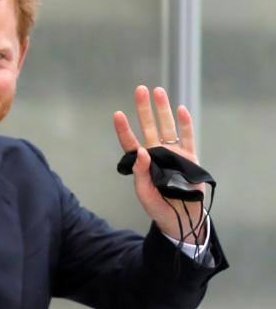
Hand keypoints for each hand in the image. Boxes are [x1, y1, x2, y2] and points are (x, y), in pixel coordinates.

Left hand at [113, 85, 205, 243]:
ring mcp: (173, 154)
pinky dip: (185, 123)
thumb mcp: (144, 193)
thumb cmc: (158, 207)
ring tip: (158, 91)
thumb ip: (140, 173)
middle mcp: (156, 154)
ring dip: (163, 110)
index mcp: (141, 163)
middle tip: (140, 90)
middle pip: (148, 127)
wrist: (181, 218)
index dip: (124, 129)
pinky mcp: (190, 158)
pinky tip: (181, 109)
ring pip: (167, 127)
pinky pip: (187, 137)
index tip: (118, 114)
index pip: (130, 143)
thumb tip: (140, 150)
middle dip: (144, 109)